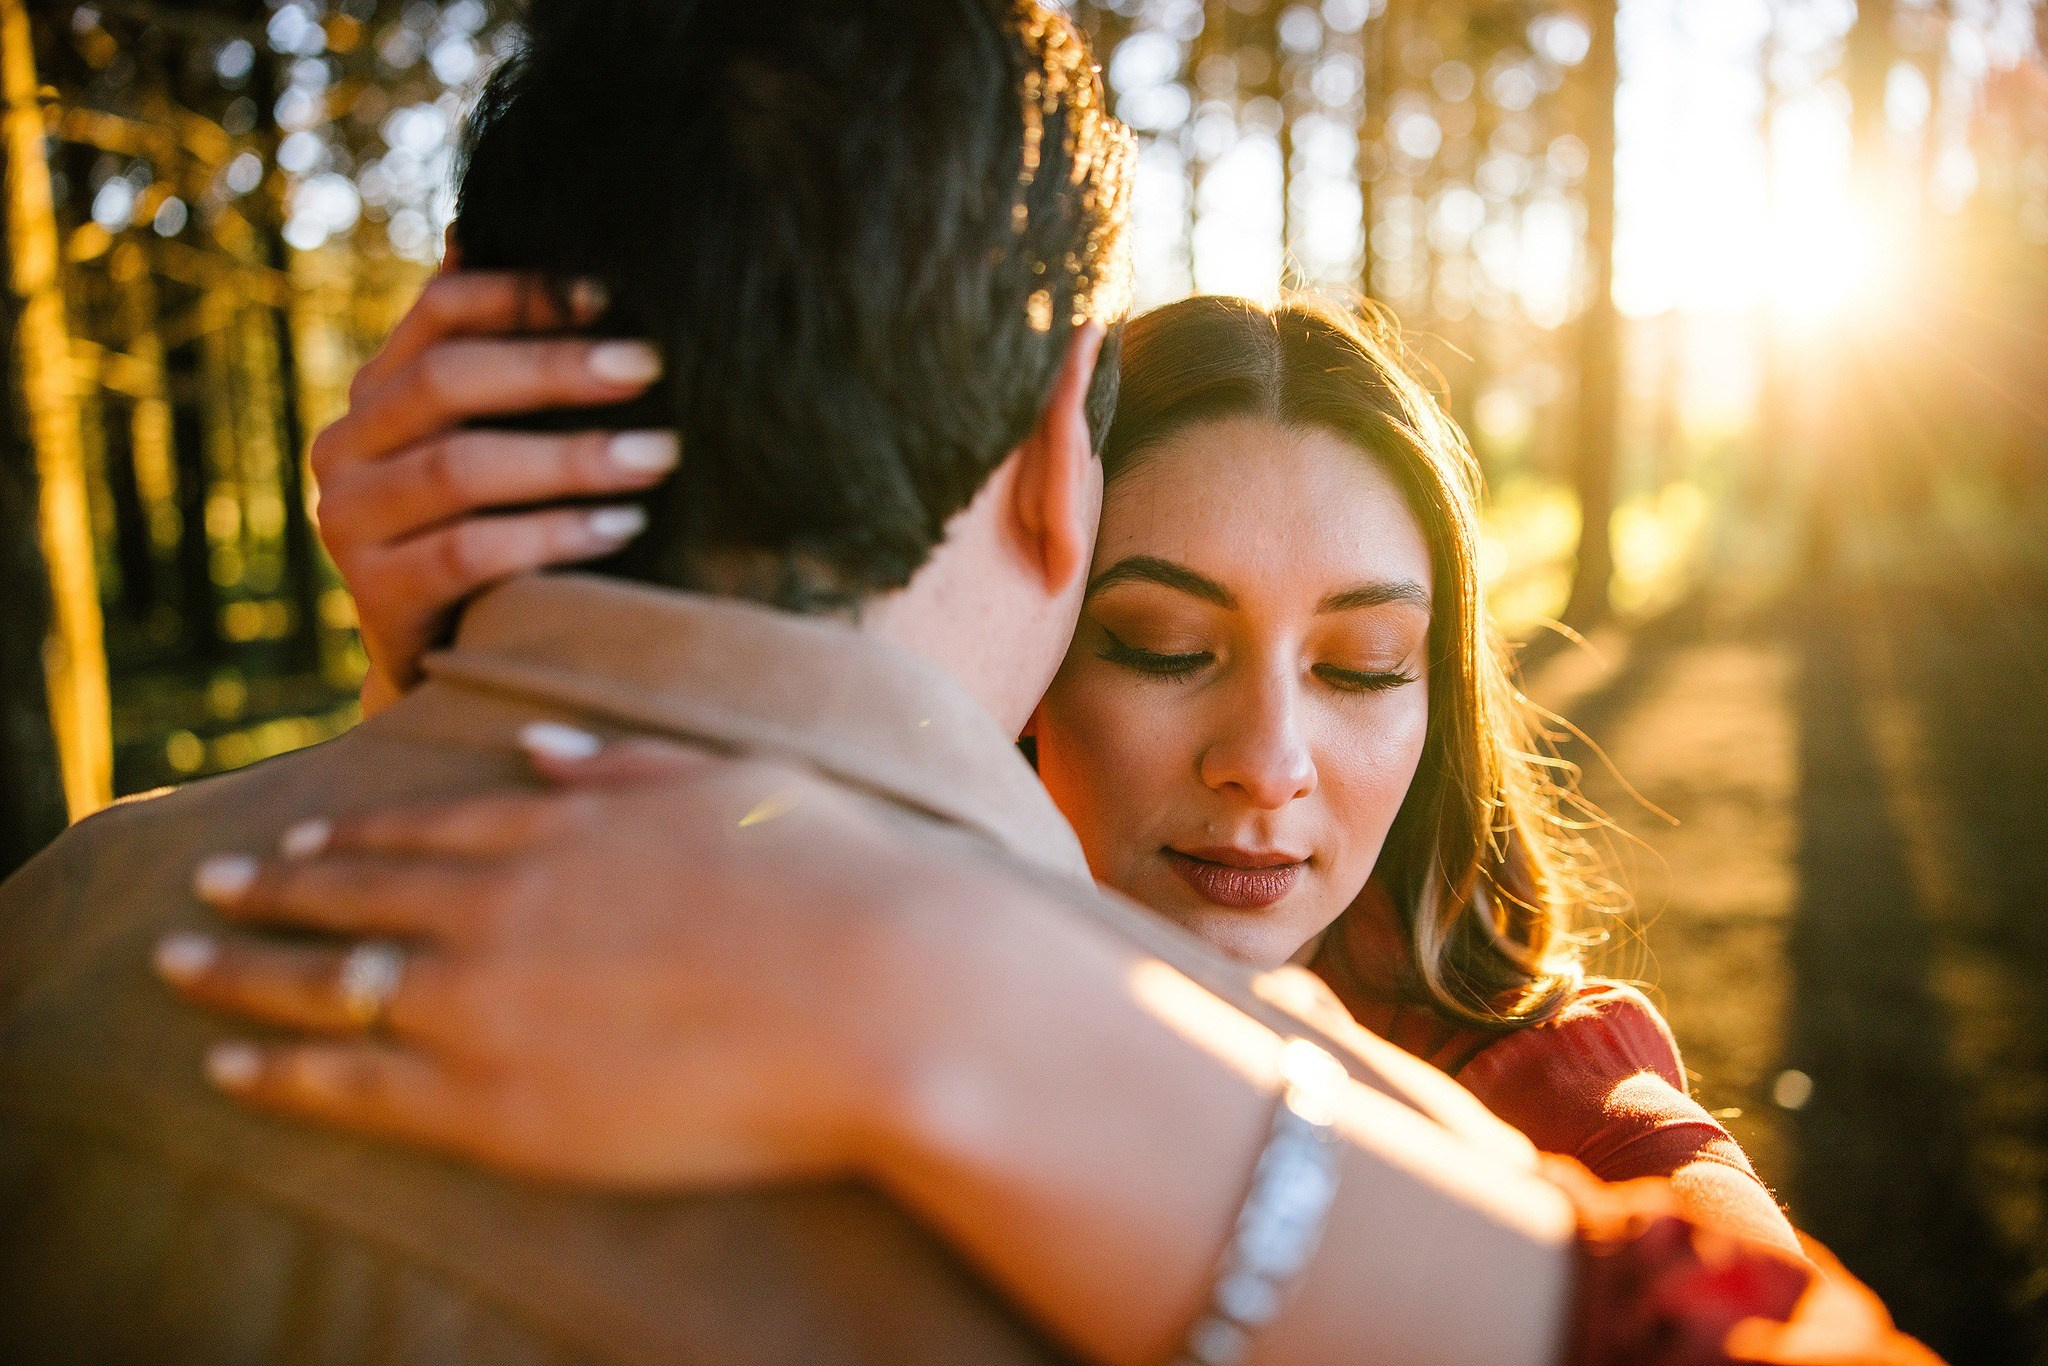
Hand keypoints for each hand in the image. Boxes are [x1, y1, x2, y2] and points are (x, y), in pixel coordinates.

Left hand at [158, 733, 935, 1188]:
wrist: (877, 995)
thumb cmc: (834, 881)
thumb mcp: (734, 786)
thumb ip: (626, 770)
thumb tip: (541, 751)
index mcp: (560, 824)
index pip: (423, 828)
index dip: (353, 834)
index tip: (303, 836)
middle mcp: (498, 902)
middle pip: (350, 893)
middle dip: (272, 887)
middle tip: (212, 886)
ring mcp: (483, 1000)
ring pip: (326, 982)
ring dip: (243, 971)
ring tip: (183, 964)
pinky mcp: (491, 1103)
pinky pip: (351, 1088)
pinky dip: (279, 1074)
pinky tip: (233, 1070)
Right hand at [312, 273, 678, 712]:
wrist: (446, 656)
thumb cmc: (488, 527)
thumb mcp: (490, 440)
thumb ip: (495, 357)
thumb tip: (485, 230)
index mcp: (377, 391)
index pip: (438, 313)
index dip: (521, 295)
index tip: (612, 296)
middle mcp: (345, 446)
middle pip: (447, 382)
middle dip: (556, 370)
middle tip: (649, 366)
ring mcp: (349, 521)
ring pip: (459, 468)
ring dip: (569, 457)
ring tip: (658, 455)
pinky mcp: (376, 595)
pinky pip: (468, 552)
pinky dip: (551, 534)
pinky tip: (621, 527)